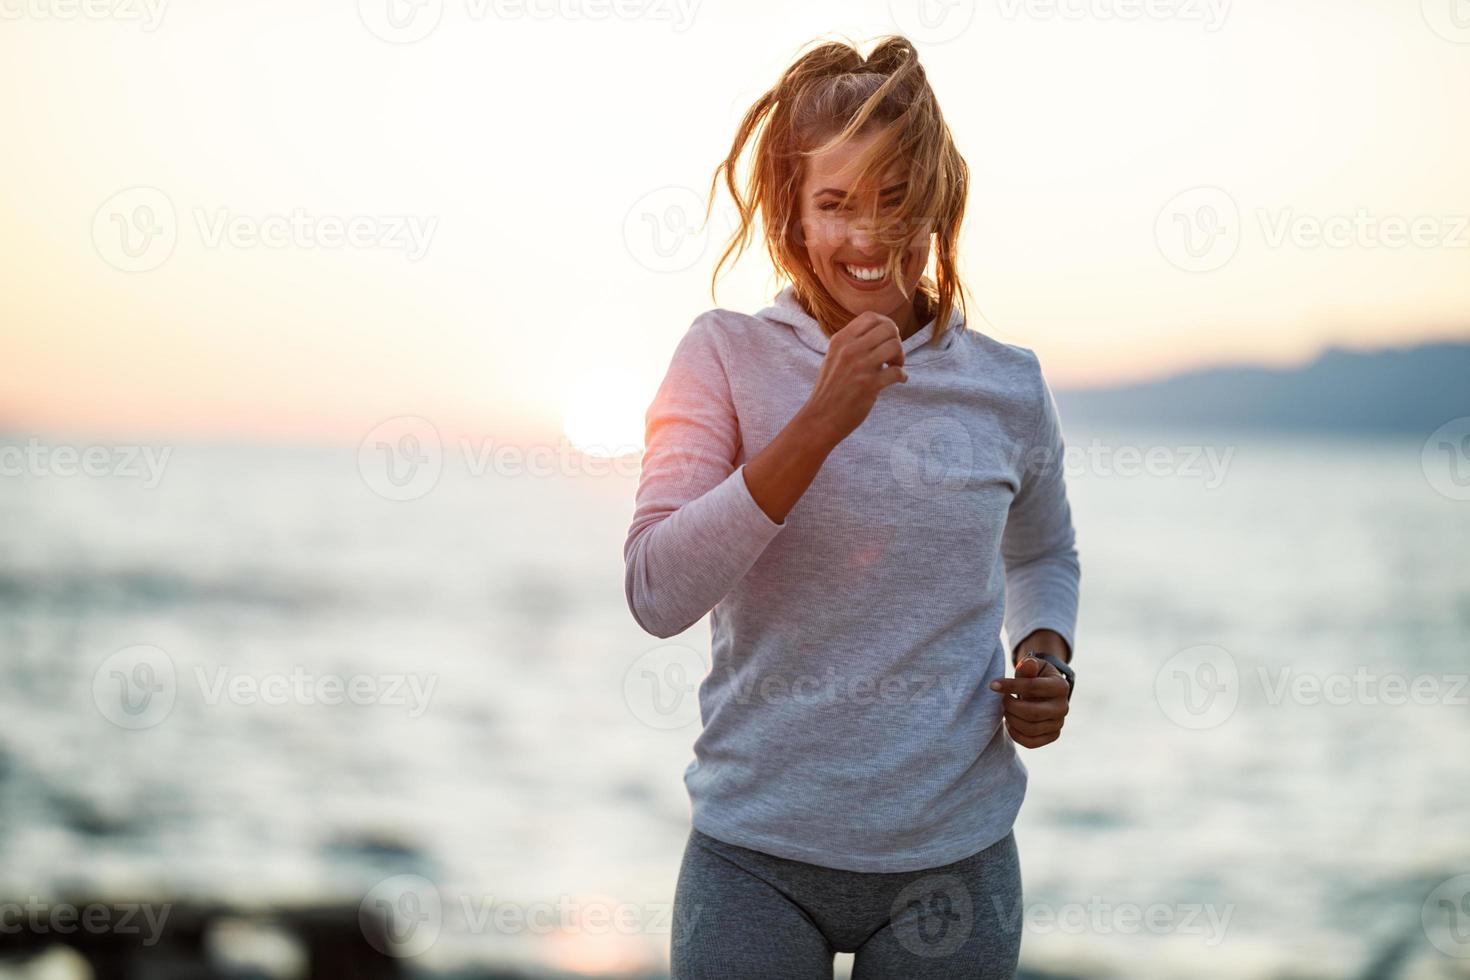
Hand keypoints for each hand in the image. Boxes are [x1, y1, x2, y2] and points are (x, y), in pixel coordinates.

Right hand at [797, 311, 906, 448]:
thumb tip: (878, 332)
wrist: (820, 418)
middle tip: (892, 355)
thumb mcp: (833, 357)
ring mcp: (860, 367)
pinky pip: (897, 372)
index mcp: (840, 340)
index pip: (871, 317)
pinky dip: (902, 376)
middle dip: (896, 340)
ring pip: (895, 346)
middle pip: (888, 328)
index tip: (886, 339)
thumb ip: (850, 343)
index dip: (886, 324)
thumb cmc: (829, 389)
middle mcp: (850, 349)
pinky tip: (897, 380)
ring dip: (900, 357)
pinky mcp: (869, 385)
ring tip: (894, 367)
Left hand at [991, 655, 1069, 748]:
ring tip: (1006, 710)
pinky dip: (1015, 734)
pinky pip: (1031, 742)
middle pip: (1032, 712)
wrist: (1043, 692)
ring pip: (1030, 729)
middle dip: (1010, 706)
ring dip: (1011, 719)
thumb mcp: (1031, 667)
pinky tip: (1009, 723)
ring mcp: (1059, 724)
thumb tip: (1027, 664)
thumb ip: (1027, 666)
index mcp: (1060, 686)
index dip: (1010, 686)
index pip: (1033, 687)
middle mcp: (1063, 707)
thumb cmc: (1033, 676)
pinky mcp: (1052, 736)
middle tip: (1002, 701)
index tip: (993, 685)